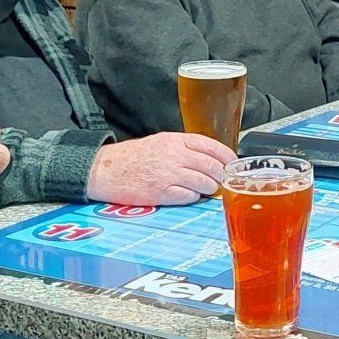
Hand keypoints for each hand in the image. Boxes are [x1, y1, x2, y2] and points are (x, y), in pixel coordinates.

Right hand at [87, 132, 232, 205]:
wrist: (105, 169)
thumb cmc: (132, 157)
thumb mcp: (160, 142)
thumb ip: (184, 148)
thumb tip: (209, 158)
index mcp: (176, 140)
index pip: (212, 146)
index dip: (227, 157)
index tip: (233, 164)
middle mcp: (175, 155)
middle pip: (212, 166)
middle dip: (221, 176)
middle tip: (222, 182)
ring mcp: (168, 174)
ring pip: (204, 183)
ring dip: (209, 189)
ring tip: (206, 191)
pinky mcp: (161, 192)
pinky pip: (188, 196)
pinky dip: (193, 198)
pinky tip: (189, 196)